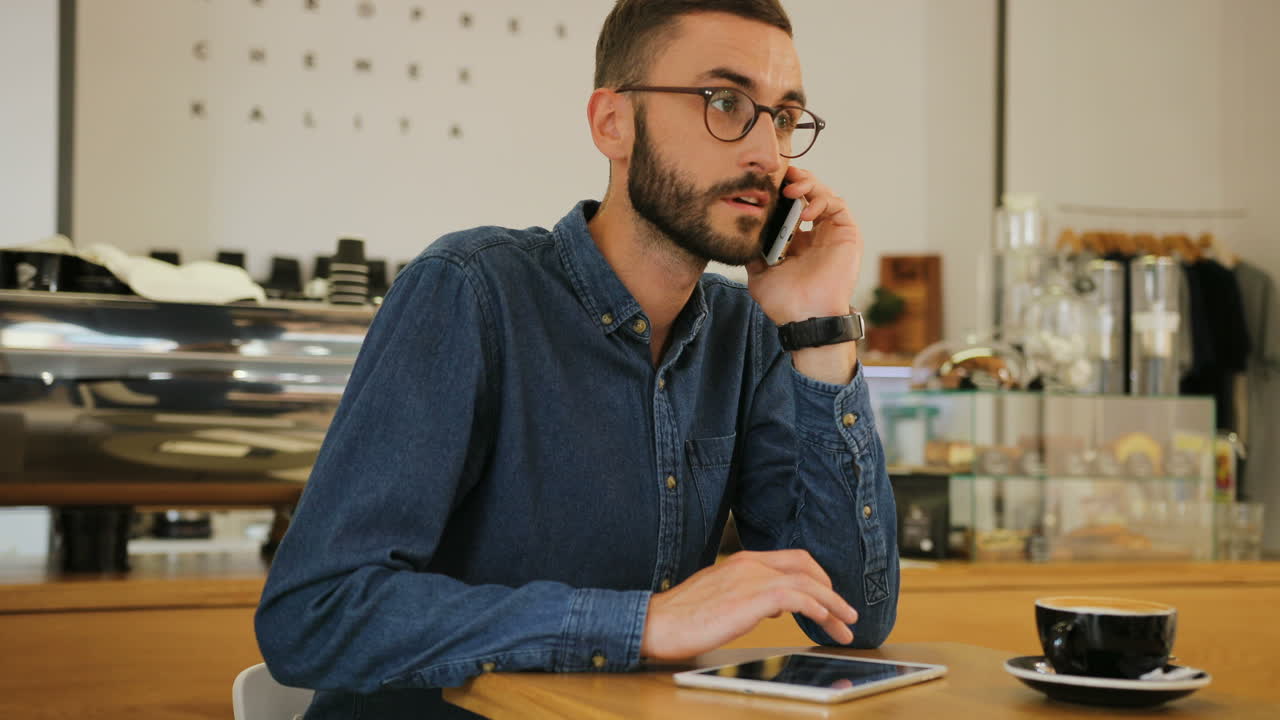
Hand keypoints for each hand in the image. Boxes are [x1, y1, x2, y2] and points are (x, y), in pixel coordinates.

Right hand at [639, 550, 857, 660]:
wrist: (658, 622)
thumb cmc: (684, 615)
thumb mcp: (722, 597)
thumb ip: (749, 595)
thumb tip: (775, 607)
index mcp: (743, 560)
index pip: (793, 559)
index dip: (817, 577)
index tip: (829, 598)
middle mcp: (750, 563)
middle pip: (806, 566)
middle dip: (832, 590)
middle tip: (846, 613)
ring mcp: (750, 579)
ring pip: (807, 583)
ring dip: (832, 605)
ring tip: (845, 625)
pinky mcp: (750, 599)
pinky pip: (796, 598)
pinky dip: (816, 608)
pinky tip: (824, 621)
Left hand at [745, 166, 862, 324]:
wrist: (805, 318)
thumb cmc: (784, 302)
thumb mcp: (759, 272)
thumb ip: (753, 250)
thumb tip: (740, 231)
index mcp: (797, 240)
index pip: (791, 205)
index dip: (781, 190)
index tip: (765, 182)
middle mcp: (816, 233)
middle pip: (809, 193)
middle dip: (795, 180)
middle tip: (780, 177)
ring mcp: (832, 233)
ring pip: (825, 194)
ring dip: (808, 186)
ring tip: (791, 191)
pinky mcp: (847, 234)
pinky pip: (838, 205)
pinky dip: (822, 200)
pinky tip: (805, 212)